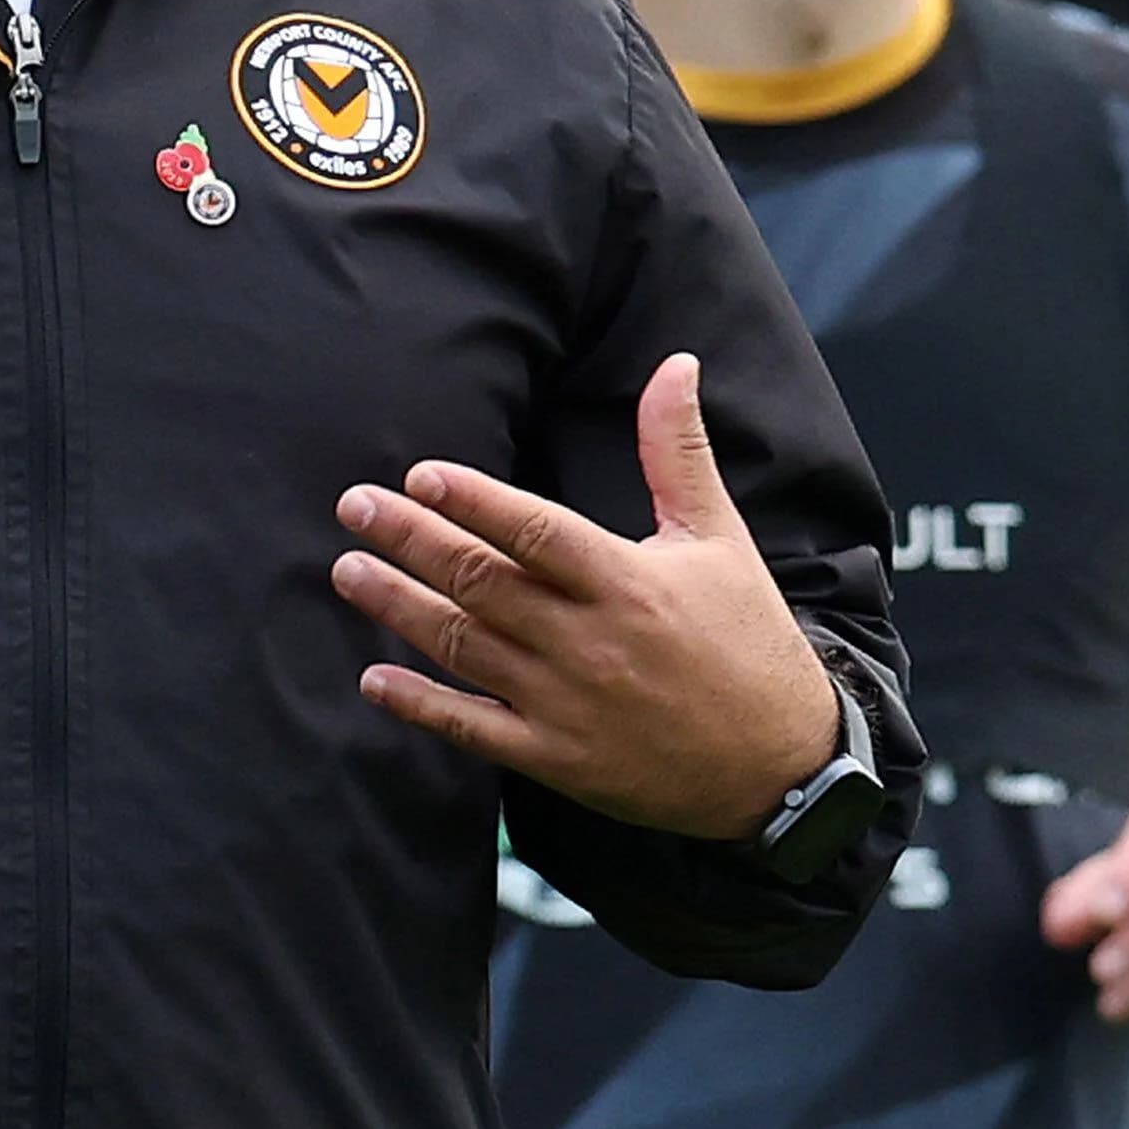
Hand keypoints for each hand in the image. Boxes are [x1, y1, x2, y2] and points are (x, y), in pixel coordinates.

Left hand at [330, 352, 839, 840]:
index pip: (537, 532)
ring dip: (401, 608)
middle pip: (484, 583)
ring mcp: (568, 707)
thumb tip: (676, 362)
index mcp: (629, 582)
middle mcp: (591, 643)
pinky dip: (421, 705)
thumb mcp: (720, 538)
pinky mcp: (559, 761)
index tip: (417, 475)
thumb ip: (678, 452)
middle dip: (411, 541)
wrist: (781, 766)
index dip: (475, 502)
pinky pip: (474, 729)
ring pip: (466, 649)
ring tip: (348, 570)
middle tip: (354, 506)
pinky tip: (375, 679)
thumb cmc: (748, 639)